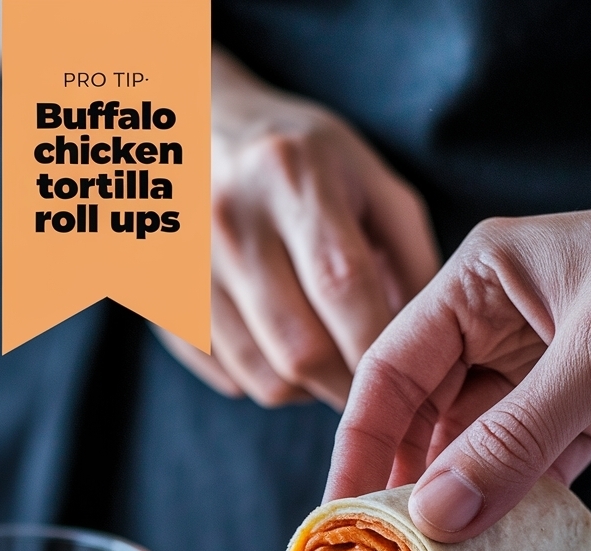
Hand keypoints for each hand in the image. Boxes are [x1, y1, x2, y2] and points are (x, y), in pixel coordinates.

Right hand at [159, 47, 439, 410]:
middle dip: (346, 384)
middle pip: (300, 349)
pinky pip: (224, 374)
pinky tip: (278, 349)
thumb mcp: (369, 179)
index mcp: (293, 177)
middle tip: (368, 384)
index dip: (377, 348)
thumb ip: (410, 256)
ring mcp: (185, 263)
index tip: (405, 377)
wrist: (194, 121)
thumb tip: (431, 344)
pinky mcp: (159, 297)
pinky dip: (262, 379)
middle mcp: (231, 220)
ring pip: (262, 376)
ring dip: (306, 390)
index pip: (344, 288)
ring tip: (325, 362)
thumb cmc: (301, 159)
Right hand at [325, 158, 590, 538]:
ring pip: (481, 450)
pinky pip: (534, 468)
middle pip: (429, 416)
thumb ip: (515, 438)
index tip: (341, 512)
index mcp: (481, 283)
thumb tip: (439, 515)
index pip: (393, 369)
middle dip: (408, 484)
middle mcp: (502, 327)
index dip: (360, 443)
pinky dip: (518, 506)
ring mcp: (547, 372)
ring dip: (464, 505)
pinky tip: (498, 545)